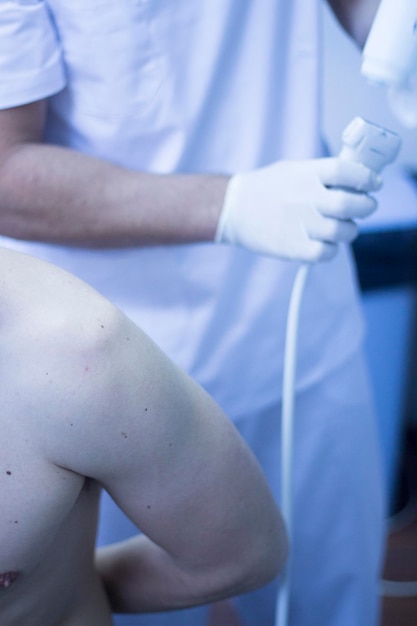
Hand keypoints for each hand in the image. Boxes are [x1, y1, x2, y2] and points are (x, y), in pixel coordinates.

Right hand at [215, 157, 381, 261]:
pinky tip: (323, 242)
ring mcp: (300, 224)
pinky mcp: (293, 248)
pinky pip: (326, 253)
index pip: (347, 171)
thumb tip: (357, 178)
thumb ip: (323, 174)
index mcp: (306, 174)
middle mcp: (305, 198)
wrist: (233, 209)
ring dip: (349, 230)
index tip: (373, 183)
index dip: (367, 177)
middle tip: (365, 206)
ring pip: (343, 232)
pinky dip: (330, 249)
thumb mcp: (293, 169)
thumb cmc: (266, 188)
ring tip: (341, 227)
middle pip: (350, 204)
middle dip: (366, 206)